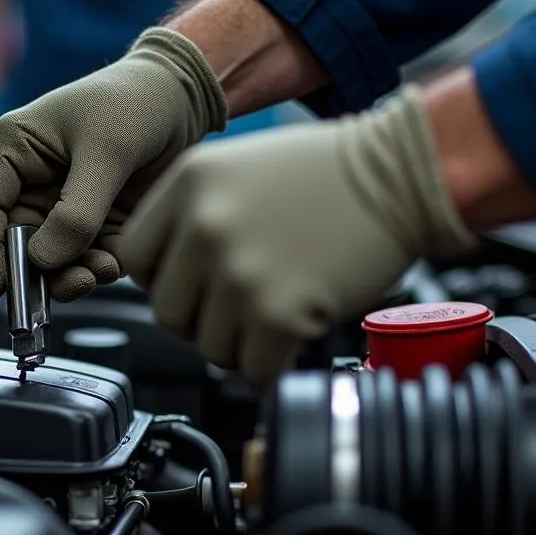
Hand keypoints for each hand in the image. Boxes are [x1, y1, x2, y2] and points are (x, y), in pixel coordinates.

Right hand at [0, 28, 225, 301]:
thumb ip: (76, 211)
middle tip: (64, 288)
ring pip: (54, 259)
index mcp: (18, 150)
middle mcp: (36, 182)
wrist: (184, 98)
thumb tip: (44, 260)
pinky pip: (88, 259)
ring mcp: (67, 206)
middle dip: (39, 272)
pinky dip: (97, 269)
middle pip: (20, 243)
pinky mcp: (99, 224)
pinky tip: (113, 264)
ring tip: (98, 271)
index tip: (0, 288)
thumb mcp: (106, 152)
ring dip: (71, 275)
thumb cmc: (136, 103)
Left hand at [120, 87, 477, 388]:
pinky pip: (250, 368)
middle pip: (167, 312)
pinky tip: (291, 335)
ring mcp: (240, 271)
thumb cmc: (328, 172)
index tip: (190, 283)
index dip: (162, 279)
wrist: (402, 173)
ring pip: (208, 347)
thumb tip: (165, 276)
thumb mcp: (237, 166)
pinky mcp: (278, 312)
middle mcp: (205, 226)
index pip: (133, 258)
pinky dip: (270, 364)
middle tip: (239, 308)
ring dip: (239, 344)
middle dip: (202, 320)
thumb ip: (190, 215)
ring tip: (272, 315)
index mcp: (189, 183)